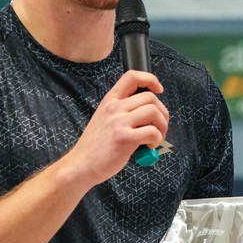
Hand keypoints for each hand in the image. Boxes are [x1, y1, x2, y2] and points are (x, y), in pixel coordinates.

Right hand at [66, 70, 167, 185]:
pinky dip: (157, 140)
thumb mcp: (105, 119)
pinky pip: (152, 132)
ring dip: (162, 127)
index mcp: (109, 101)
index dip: (150, 79)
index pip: (132, 76)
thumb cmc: (96, 147)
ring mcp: (118, 122)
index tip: (159, 90)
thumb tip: (151, 112)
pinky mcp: (124, 138)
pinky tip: (149, 147)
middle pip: (150, 97)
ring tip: (155, 139)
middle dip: (162, 113)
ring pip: (154, 112)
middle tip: (159, 128)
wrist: (80, 166)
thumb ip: (123, 111)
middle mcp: (114, 108)